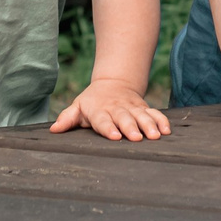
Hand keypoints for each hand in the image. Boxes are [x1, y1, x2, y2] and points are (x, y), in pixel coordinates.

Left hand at [49, 79, 172, 141]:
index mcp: (99, 110)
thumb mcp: (78, 107)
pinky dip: (161, 120)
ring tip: (155, 136)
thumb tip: (53, 129)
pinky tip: (167, 130)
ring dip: (148, 125)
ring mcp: (132, 108)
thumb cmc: (92, 101)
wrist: (113, 83)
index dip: (108, 128)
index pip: (103, 120)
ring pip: (141, 116)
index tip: (114, 136)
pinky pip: (154, 113)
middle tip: (136, 137)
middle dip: (130, 127)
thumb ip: (67, 118)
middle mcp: (116, 108)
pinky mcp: (144, 107)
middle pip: (124, 118)